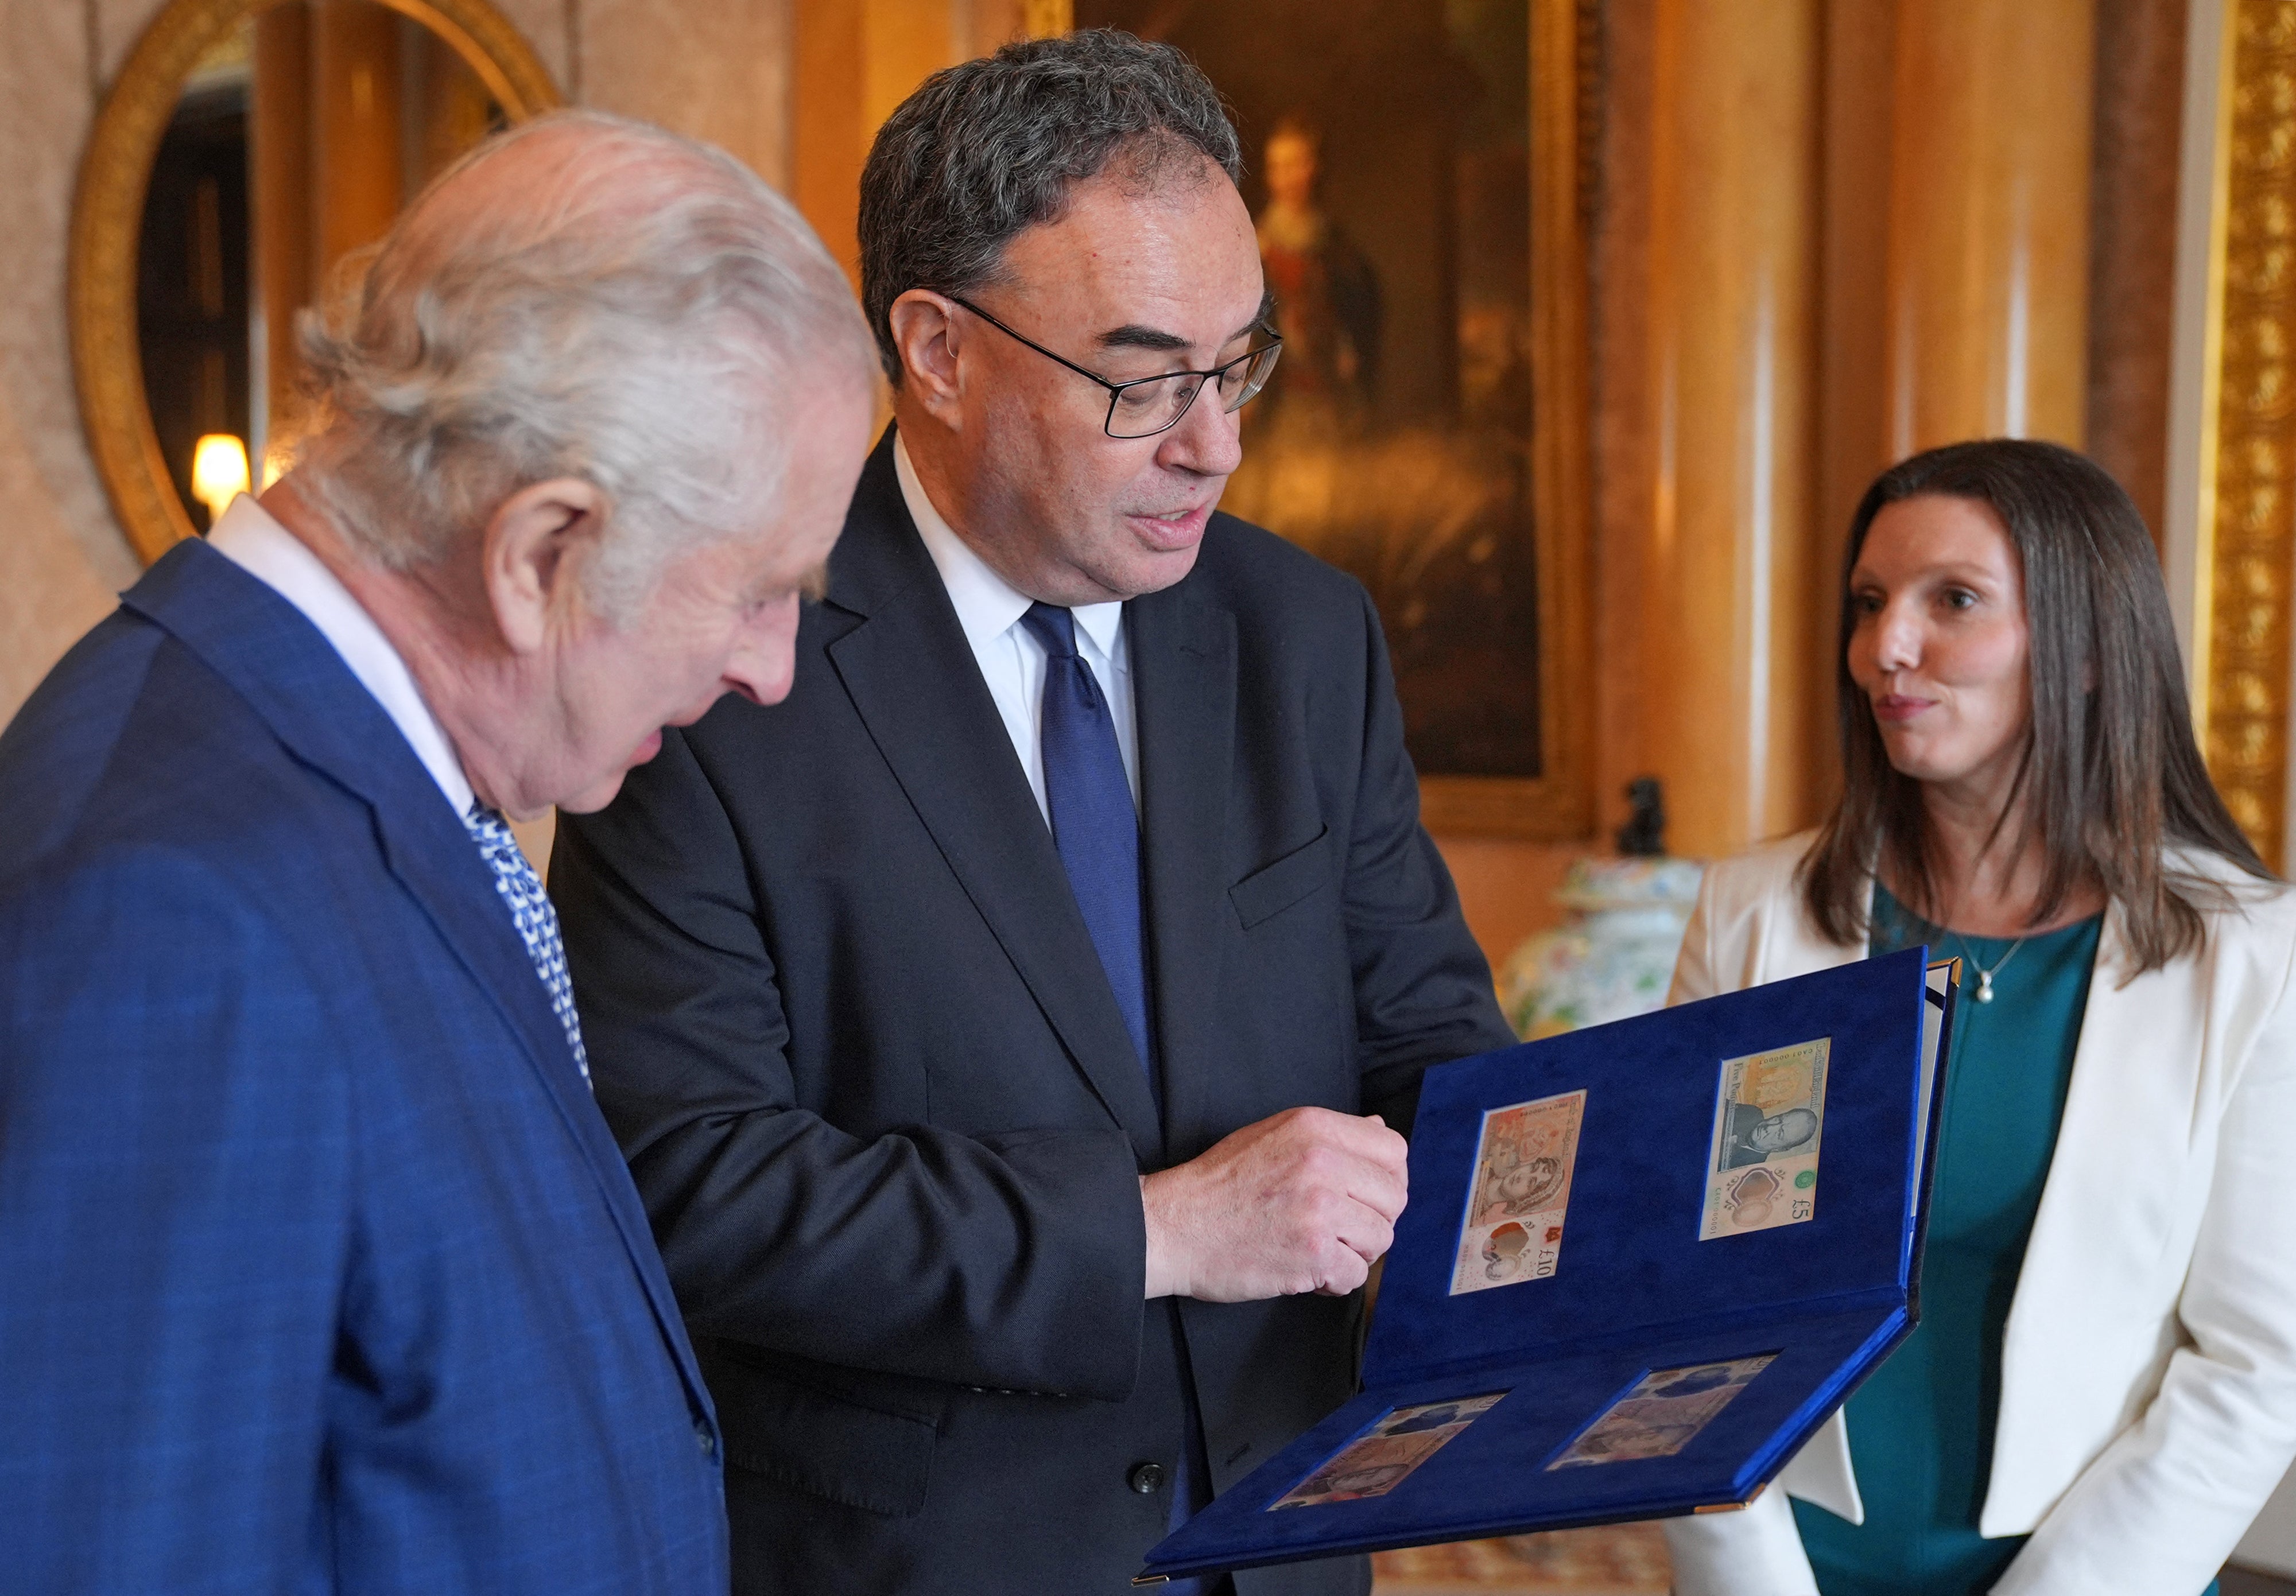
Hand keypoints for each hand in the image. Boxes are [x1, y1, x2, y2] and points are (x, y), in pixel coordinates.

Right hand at [1140, 1107, 1408, 1301]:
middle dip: (1373, 1218)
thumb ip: (1329, 1135)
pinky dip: (1334, 1280)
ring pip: (1381, 1238)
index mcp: (1314, 1127)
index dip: (1386, 1178)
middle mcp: (1322, 1162)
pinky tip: (1307, 1270)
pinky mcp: (1312, 1253)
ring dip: (1355, 1251)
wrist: (1173, 1226)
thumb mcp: (1273, 1135)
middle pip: (1394, 1198)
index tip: (1364, 1195)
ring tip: (1319, 1247)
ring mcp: (1319, 1209)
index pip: (1394, 1150)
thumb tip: (1379, 1129)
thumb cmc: (1220, 1183)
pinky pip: (1355, 1275)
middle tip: (1340, 1228)